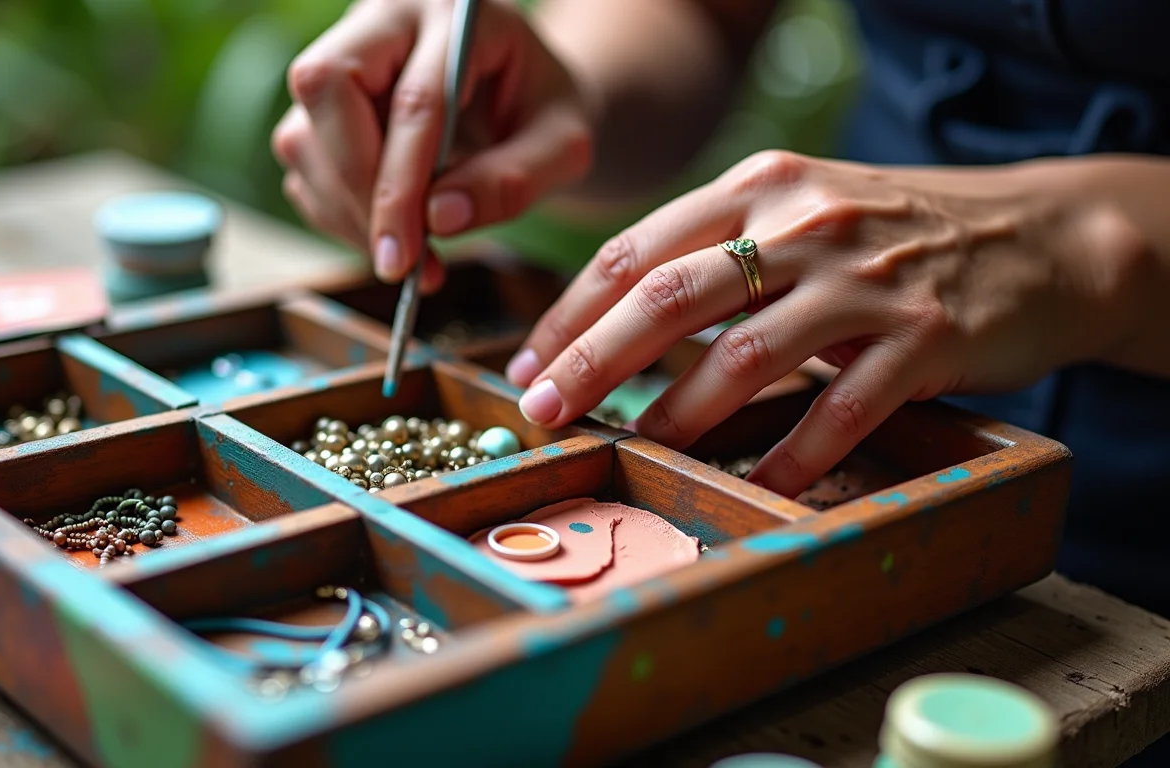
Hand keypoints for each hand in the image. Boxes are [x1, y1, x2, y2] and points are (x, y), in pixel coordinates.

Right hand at [272, 0, 594, 289]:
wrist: (521, 91)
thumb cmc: (542, 110)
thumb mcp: (563, 144)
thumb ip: (514, 180)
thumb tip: (439, 220)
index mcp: (454, 15)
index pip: (414, 100)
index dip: (402, 187)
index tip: (404, 259)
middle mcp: (385, 20)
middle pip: (327, 87)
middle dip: (356, 188)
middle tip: (397, 259)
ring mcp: (343, 56)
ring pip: (303, 134)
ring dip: (346, 210)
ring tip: (408, 255)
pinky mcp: (321, 103)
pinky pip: (305, 166)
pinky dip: (339, 213)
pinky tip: (390, 231)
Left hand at [505, 150, 1145, 497]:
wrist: (1040, 236)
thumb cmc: (897, 236)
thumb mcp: (805, 213)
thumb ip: (723, 250)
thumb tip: (616, 322)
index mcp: (761, 189)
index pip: (637, 249)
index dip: (570, 312)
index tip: (527, 362)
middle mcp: (805, 224)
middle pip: (670, 296)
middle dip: (591, 359)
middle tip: (543, 410)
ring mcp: (867, 280)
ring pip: (745, 355)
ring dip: (676, 414)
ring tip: (630, 452)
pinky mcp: (926, 336)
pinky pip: (840, 406)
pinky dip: (791, 453)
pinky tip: (756, 486)